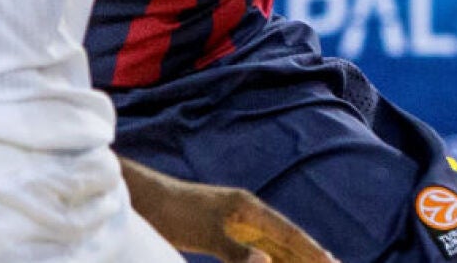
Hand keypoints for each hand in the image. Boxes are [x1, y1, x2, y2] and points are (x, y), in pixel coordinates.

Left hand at [131, 169, 338, 262]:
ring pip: (273, 245)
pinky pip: (256, 250)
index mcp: (248, 208)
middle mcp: (247, 213)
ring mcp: (236, 222)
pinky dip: (270, 260)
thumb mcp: (205, 234)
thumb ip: (236, 253)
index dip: (311, 251)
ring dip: (292, 259)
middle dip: (309, 256)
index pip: (288, 233)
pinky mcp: (224, 231)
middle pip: (286, 239)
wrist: (145, 199)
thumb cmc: (174, 212)